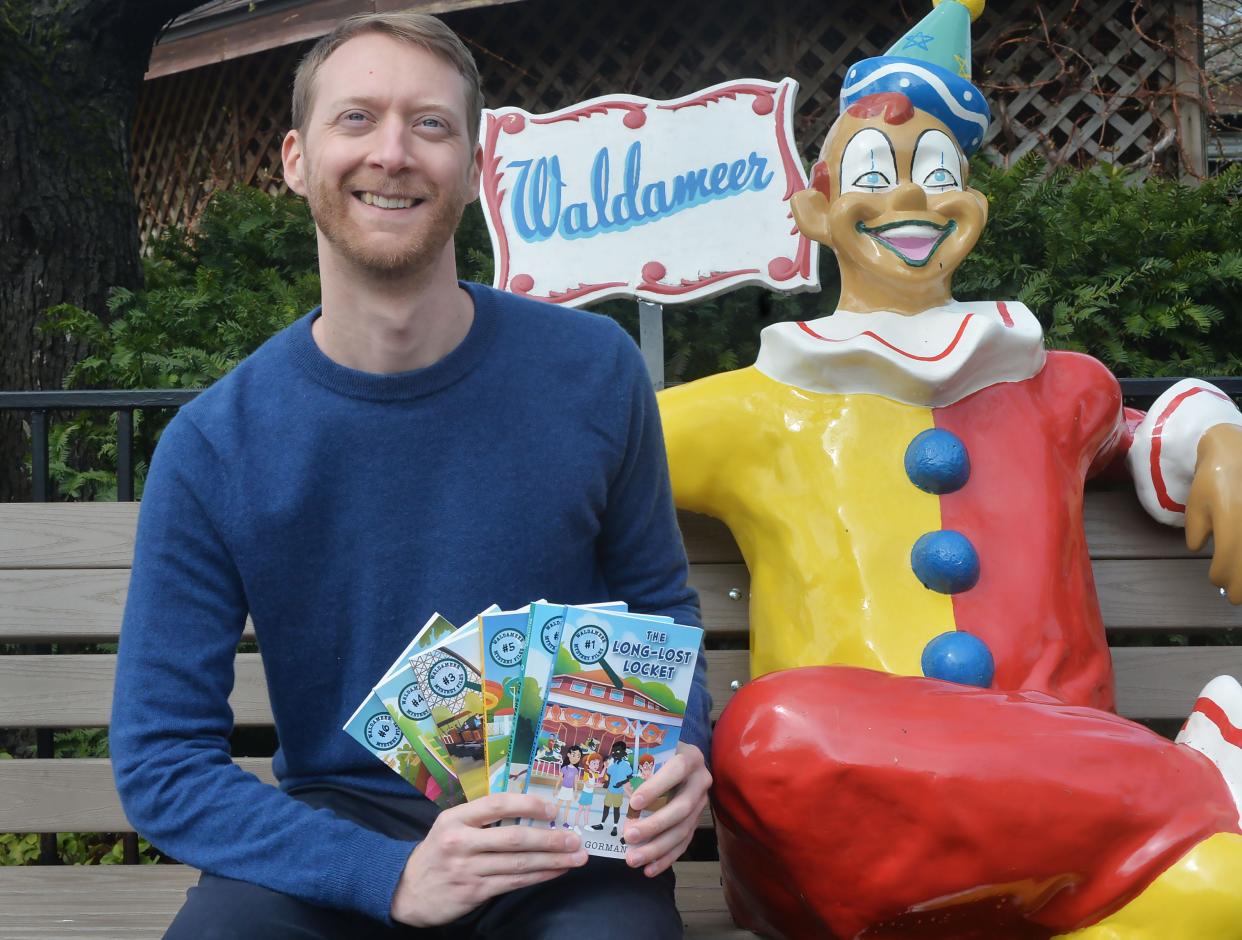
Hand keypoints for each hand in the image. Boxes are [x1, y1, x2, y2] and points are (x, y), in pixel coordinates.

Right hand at [389, 794, 586, 926]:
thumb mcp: (450, 826)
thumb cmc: (438, 852)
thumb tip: (530, 811)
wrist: (407, 891)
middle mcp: (461, 842)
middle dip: (549, 838)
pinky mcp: (474, 891)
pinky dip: (539, 876)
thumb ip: (482, 818)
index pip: (497, 804)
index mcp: (456, 818)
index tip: (553, 808)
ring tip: (576, 856)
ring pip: (518, 863)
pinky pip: (513, 883)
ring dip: (552, 860)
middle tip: (574, 838)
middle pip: (514, 838)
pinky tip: (556, 871)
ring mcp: (468, 869)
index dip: (528, 804)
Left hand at [619, 742, 710, 877]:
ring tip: (633, 859)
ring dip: (657, 848)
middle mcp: (700, 781)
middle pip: (681, 808)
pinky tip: (649, 869)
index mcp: (690, 758)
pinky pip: (683, 843)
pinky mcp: (696, 820)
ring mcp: (701, 803)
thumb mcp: (654, 749)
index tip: (634, 802)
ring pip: (682, 830)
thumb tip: (606, 777)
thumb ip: (639, 760)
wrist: (686, 759)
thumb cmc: (661, 752)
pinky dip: (666, 858)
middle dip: (654, 825)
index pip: (676, 771)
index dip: (657, 787)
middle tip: (629, 836)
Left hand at [1187, 423, 1241, 601]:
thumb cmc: (1215, 477)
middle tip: (1233, 597)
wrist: (1238, 453)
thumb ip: (1195, 530)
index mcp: (1231, 526)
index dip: (1219, 576)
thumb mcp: (1196, 503)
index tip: (1214, 578)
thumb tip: (1199, 549)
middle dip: (1240, 589)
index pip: (1226, 564)